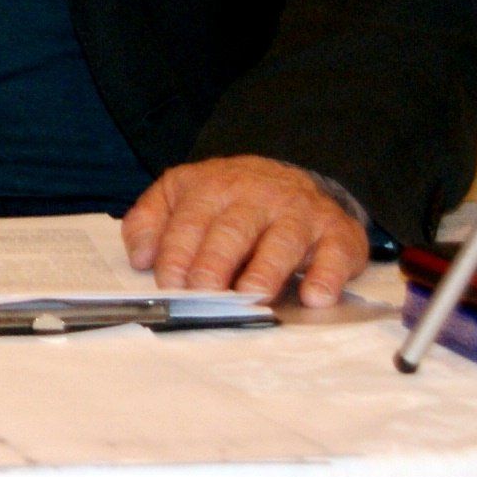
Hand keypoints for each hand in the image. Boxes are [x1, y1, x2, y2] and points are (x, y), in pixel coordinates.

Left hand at [121, 156, 366, 306]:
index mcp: (214, 186)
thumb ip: (152, 220)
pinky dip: (326, 276)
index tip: (170, 283)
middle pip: (233, 230)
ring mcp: (299, 212)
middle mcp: (257, 196)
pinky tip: (314, 297)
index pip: (190, 220)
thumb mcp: (182, 195)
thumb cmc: (231, 200)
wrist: (295, 179)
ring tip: (252, 295)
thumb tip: (139, 257)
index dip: (177, 253)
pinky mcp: (337, 232)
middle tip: (205, 293)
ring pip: (282, 240)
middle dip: (215, 262)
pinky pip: (335, 254)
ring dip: (265, 270)